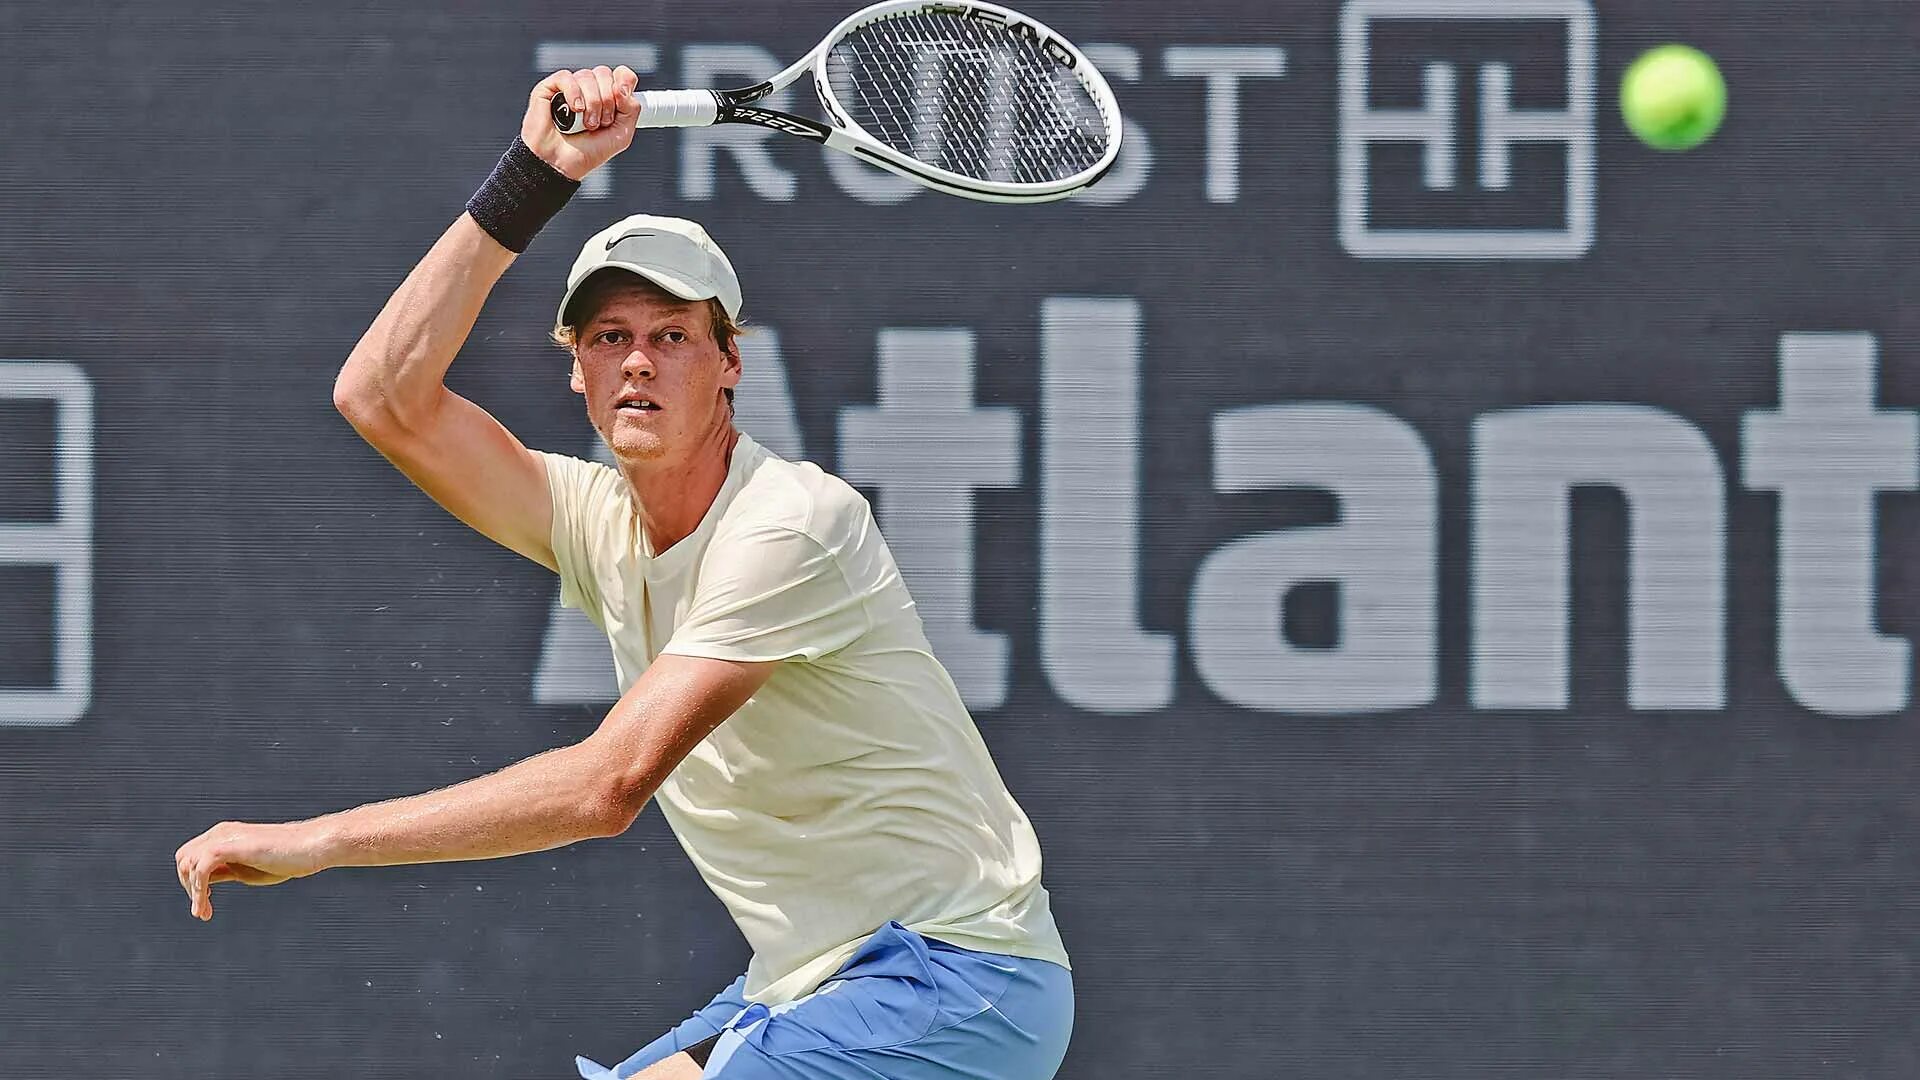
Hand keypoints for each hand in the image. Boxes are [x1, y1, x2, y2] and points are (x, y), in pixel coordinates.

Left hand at [173, 820, 326, 921]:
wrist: (313, 847)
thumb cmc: (288, 859)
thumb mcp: (248, 869)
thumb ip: (226, 872)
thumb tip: (204, 882)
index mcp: (224, 836)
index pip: (191, 856)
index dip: (191, 882)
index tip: (205, 903)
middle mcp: (220, 832)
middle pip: (183, 858)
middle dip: (188, 886)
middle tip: (202, 910)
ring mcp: (225, 837)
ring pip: (188, 864)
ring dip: (193, 892)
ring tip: (204, 912)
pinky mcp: (231, 846)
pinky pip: (201, 868)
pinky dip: (199, 890)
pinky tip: (207, 906)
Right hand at [522, 65, 641, 181]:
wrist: (562, 165)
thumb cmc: (588, 153)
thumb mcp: (622, 134)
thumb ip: (631, 108)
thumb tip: (622, 86)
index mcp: (606, 98)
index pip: (620, 74)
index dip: (625, 81)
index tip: (623, 99)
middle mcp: (588, 90)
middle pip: (604, 73)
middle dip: (607, 100)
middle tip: (600, 123)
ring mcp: (568, 89)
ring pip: (587, 76)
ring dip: (592, 103)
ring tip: (586, 124)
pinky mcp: (548, 89)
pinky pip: (566, 77)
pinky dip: (573, 93)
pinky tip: (574, 109)